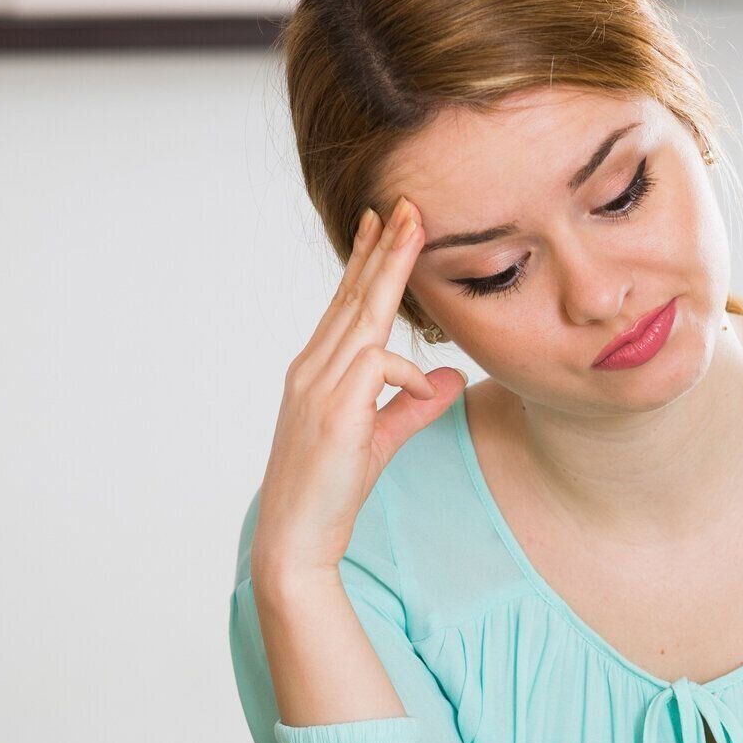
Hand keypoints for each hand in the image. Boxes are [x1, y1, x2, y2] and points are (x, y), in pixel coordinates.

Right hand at [250, 197, 464, 588]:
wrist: (294, 538)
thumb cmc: (330, 491)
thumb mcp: (380, 440)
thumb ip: (413, 406)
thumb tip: (448, 380)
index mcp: (316, 370)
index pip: (345, 304)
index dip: (366, 261)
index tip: (385, 222)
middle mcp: (311, 369)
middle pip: (353, 297)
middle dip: (382, 247)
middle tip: (406, 203)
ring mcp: (318, 389)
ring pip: (362, 316)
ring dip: (390, 271)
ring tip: (416, 230)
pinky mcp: (334, 414)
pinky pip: (378, 370)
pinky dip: (407, 375)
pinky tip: (424, 389)